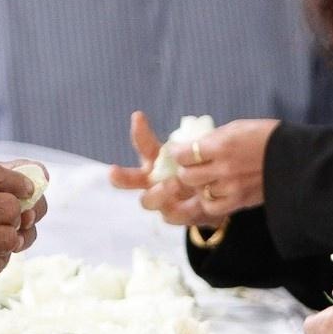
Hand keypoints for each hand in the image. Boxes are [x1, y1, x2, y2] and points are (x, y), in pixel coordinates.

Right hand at [108, 111, 201, 226]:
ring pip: (147, 200)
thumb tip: (192, 126)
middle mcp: (152, 180)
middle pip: (129, 180)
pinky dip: (182, 210)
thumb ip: (194, 146)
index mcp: (157, 159)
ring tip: (174, 183)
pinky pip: (171, 216)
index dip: (140, 131)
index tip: (138, 116)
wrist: (219, 199)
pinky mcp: (174, 217)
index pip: (144, 144)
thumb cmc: (202, 170)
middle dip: (119, 176)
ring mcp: (160, 201)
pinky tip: (196, 204)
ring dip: (158, 192)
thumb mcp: (199, 155)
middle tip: (113, 171)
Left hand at [174, 118, 276, 221]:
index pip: (183, 154)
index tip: (179, 151)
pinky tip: (213, 192)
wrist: (296, 156)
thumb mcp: (236, 128)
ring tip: (204, 178)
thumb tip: (191, 145)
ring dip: (197, 185)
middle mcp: (224, 168)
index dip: (177, 153)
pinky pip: (212, 207)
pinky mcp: (240, 201)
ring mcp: (231, 187)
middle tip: (190, 166)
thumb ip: (212, 138)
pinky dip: (208, 200)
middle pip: (187, 175)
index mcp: (222, 145)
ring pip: (198, 192)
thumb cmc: (267, 137)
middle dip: (185, 170)